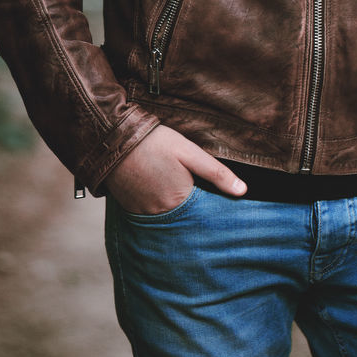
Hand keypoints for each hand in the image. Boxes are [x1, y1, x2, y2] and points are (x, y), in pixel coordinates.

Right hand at [105, 124, 246, 214]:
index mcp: (180, 201)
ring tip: (173, 188)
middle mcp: (162, 214)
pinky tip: (157, 189)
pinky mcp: (130, 209)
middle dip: (192, 209)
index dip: (210, 205)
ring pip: (167, 217)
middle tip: (190, 189)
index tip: (214, 199)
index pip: (203, 213)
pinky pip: (149, 214)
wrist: (113, 140)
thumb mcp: (190, 152)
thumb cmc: (155, 143)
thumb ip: (217, 173)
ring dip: (173, 208)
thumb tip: (242, 191)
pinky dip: (156, 205)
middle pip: (185, 217)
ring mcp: (143, 214)